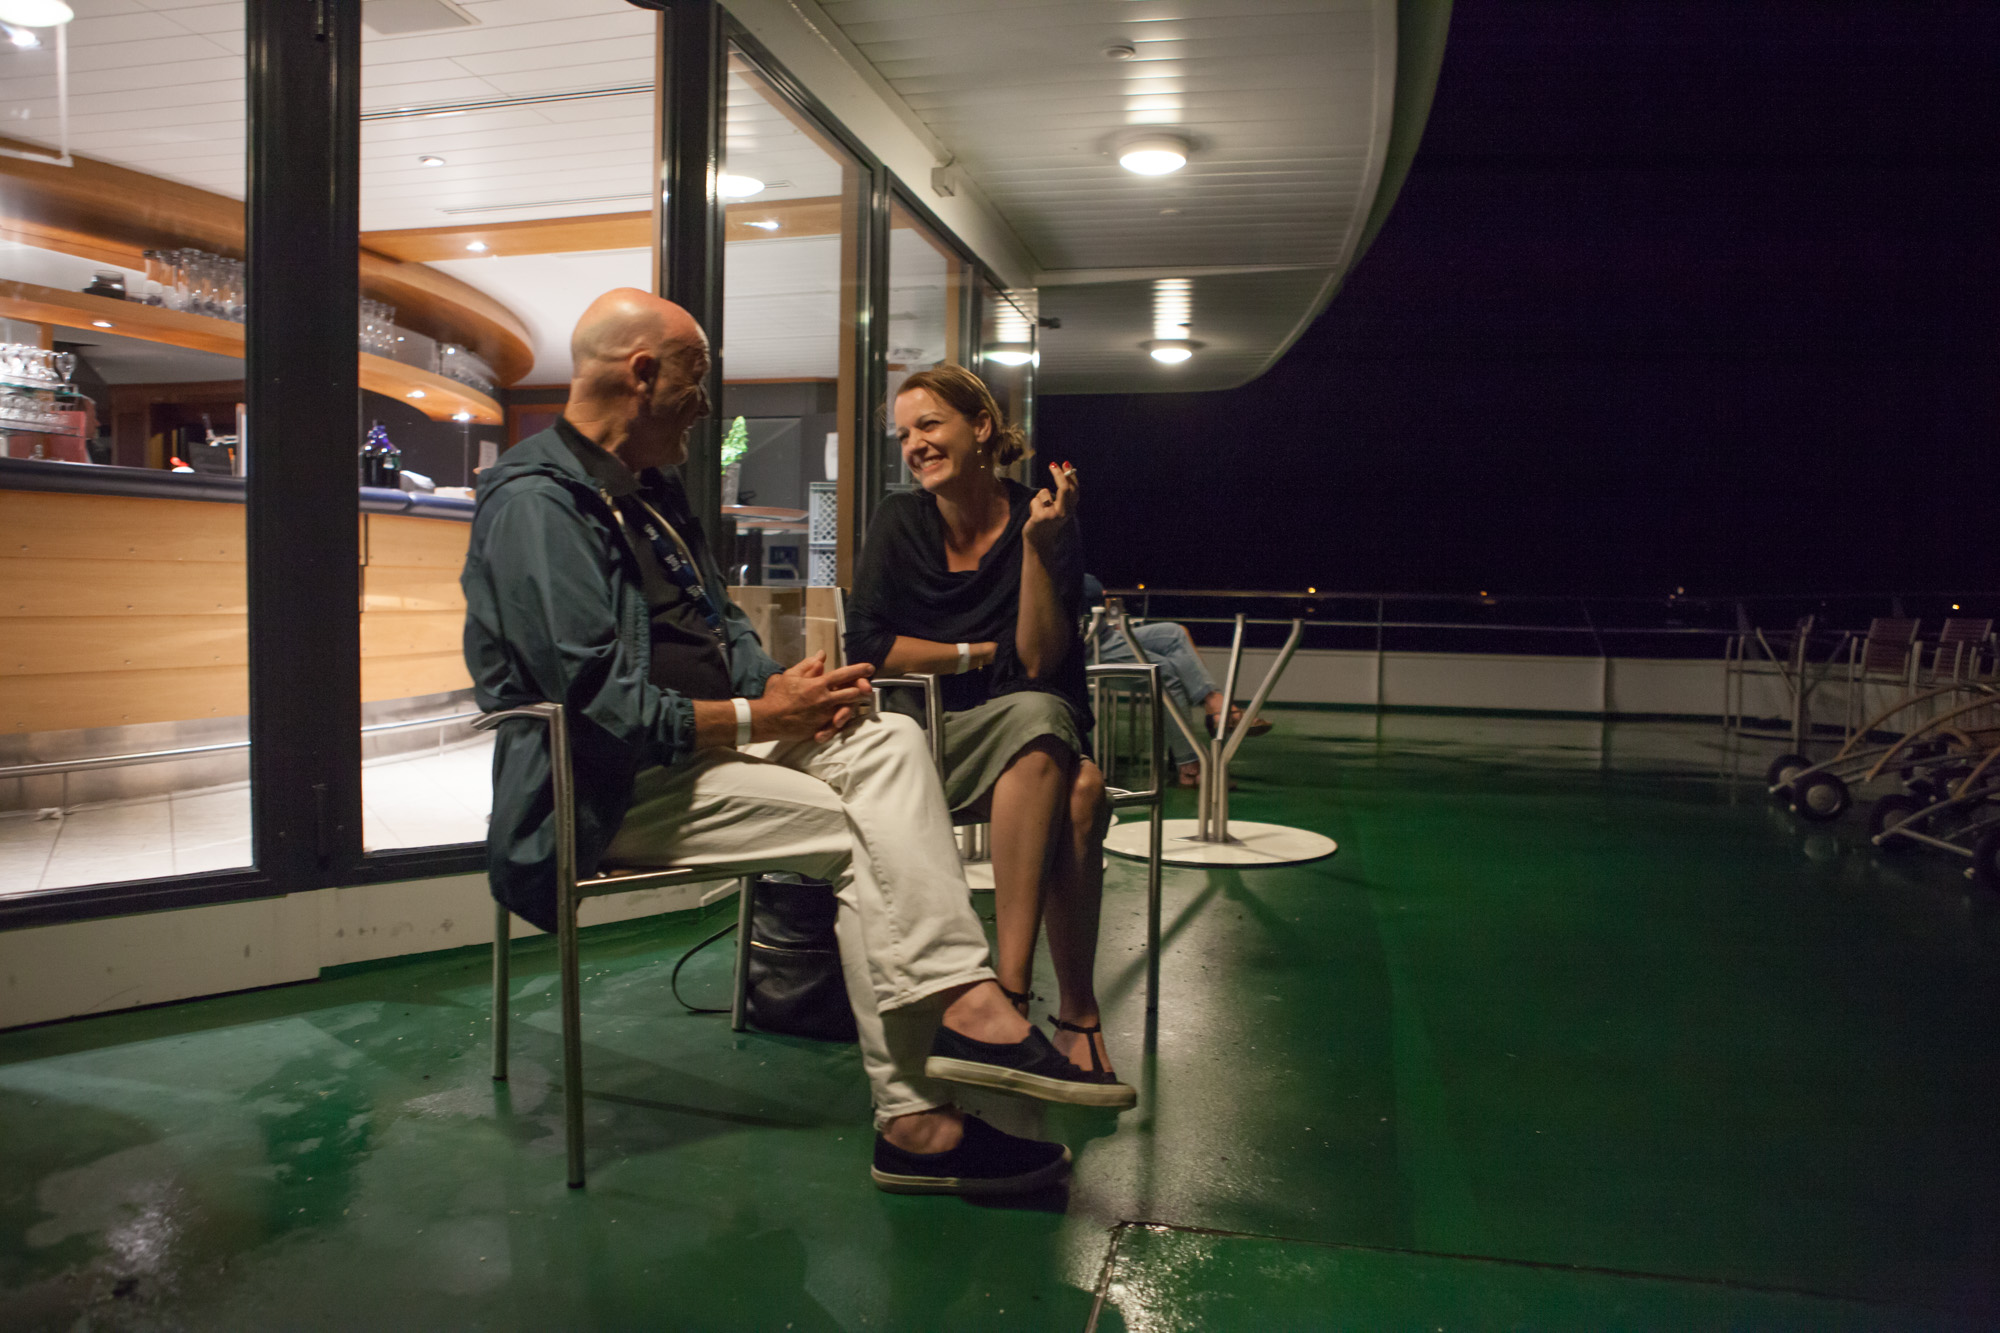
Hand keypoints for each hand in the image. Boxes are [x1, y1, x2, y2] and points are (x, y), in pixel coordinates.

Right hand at [758, 653, 873, 740]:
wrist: (768, 719)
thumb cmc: (778, 696)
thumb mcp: (792, 675)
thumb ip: (809, 664)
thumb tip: (822, 655)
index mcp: (818, 684)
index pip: (844, 674)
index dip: (859, 670)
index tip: (870, 667)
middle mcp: (824, 700)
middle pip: (853, 693)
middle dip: (861, 689)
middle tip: (866, 686)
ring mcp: (824, 716)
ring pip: (848, 708)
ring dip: (852, 703)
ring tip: (854, 700)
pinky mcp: (821, 728)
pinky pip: (837, 724)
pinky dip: (841, 718)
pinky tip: (840, 715)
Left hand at [1023, 460, 1077, 553]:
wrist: (1039, 543)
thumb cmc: (1047, 523)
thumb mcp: (1058, 509)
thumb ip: (1060, 496)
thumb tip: (1060, 474)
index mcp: (1070, 509)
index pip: (1074, 489)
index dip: (1071, 475)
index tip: (1065, 463)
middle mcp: (1064, 512)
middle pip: (1064, 488)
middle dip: (1059, 475)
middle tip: (1052, 464)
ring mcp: (1052, 515)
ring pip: (1044, 493)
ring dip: (1039, 499)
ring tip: (1039, 511)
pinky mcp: (1040, 517)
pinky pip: (1035, 501)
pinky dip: (1032, 506)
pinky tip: (1034, 516)